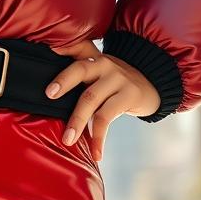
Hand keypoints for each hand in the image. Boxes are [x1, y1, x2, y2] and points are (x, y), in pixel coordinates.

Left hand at [44, 36, 160, 162]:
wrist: (151, 87)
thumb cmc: (115, 83)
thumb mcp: (99, 73)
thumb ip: (80, 77)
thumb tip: (50, 98)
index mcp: (92, 57)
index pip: (76, 47)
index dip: (62, 46)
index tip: (49, 49)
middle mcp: (103, 64)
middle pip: (79, 70)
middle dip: (63, 82)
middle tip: (49, 96)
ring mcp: (117, 78)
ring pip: (91, 98)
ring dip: (77, 121)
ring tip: (67, 140)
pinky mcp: (129, 95)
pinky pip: (107, 117)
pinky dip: (98, 136)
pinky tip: (96, 152)